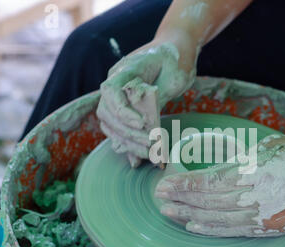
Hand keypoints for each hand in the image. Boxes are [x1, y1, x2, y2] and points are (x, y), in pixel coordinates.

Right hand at [97, 36, 196, 167]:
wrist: (176, 50)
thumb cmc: (177, 59)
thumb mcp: (174, 76)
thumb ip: (157, 98)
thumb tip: (145, 124)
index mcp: (125, 69)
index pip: (111, 91)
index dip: (123, 111)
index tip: (142, 124)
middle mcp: (116, 82)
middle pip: (107, 112)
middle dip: (127, 132)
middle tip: (150, 144)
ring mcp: (118, 95)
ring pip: (110, 123)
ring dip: (127, 141)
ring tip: (149, 153)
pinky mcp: (126, 107)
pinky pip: (119, 128)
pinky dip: (128, 143)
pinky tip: (138, 158)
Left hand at [155, 134, 284, 236]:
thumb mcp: (268, 145)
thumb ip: (239, 155)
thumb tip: (215, 160)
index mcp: (253, 171)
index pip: (209, 181)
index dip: (184, 184)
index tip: (165, 183)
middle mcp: (253, 197)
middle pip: (208, 201)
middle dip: (180, 198)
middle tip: (159, 196)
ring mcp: (260, 216)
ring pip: (216, 218)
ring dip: (189, 215)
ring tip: (169, 212)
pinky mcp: (266, 228)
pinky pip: (232, 230)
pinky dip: (211, 229)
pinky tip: (195, 226)